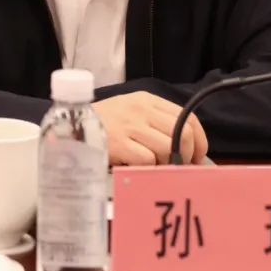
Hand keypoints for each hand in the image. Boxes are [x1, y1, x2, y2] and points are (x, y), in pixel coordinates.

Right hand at [93, 91, 208, 165]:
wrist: (71, 126)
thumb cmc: (104, 123)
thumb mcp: (132, 112)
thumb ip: (156, 123)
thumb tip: (185, 148)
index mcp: (149, 100)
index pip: (188, 117)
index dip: (200, 141)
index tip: (198, 158)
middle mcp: (143, 110)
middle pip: (184, 133)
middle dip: (187, 155)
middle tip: (178, 168)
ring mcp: (131, 126)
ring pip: (168, 147)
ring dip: (167, 164)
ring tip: (156, 169)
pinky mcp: (120, 143)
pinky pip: (148, 160)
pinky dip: (148, 169)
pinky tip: (138, 169)